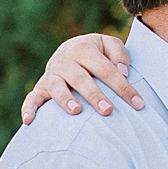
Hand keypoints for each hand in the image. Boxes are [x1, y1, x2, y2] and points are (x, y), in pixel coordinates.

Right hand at [21, 34, 141, 122]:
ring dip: (65, 99)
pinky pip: (32, 98)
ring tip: (77, 111)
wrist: (71, 50)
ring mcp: (51, 74)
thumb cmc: (97, 53)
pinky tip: (30, 122)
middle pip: (80, 78)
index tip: (138, 104)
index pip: (106, 69)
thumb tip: (123, 73)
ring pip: (57, 87)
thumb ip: (119, 55)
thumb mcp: (109, 46)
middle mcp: (64, 60)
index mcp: (83, 48)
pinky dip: (29, 109)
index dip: (123, 86)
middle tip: (108, 110)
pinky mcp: (41, 88)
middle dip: (95, 94)